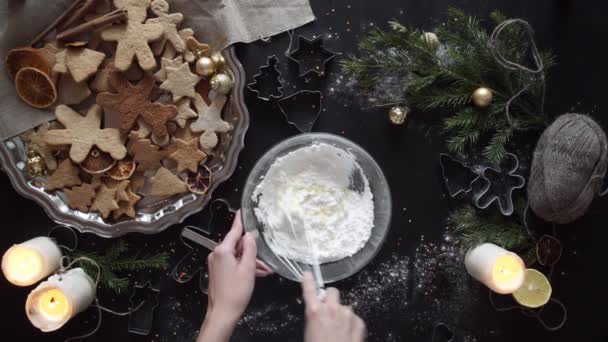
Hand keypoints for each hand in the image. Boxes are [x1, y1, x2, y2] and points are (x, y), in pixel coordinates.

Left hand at [197, 212, 271, 341]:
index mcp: (222, 250)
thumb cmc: (236, 292)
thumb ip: (250, 249)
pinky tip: (256, 274)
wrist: (222, 313)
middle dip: (252, 251)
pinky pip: (233, 263)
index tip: (242, 211)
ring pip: (237, 256)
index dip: (240, 221)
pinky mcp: (218, 271)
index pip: (234, 231)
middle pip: (237, 245)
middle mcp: (217, 254)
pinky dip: (244, 267)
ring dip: (250, 261)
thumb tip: (250, 235)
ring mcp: (216, 263)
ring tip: (265, 270)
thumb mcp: (248, 268)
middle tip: (267, 257)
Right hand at [302, 272, 366, 341]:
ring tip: (339, 329)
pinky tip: (348, 335)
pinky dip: (352, 323)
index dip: (308, 281)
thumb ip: (314, 319)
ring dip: (341, 313)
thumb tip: (317, 316)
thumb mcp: (309, 334)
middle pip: (332, 292)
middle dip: (330, 298)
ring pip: (345, 306)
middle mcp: (331, 309)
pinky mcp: (359, 322)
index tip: (308, 274)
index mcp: (315, 312)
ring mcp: (347, 314)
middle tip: (328, 309)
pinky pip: (354, 317)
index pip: (310, 290)